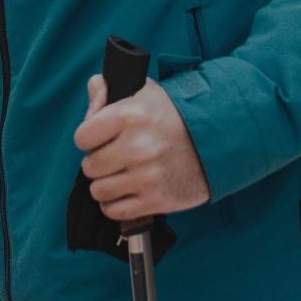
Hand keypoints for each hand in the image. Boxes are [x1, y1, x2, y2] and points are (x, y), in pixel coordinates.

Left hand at [73, 74, 210, 220]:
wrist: (219, 141)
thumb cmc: (177, 115)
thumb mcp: (145, 91)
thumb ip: (110, 89)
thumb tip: (95, 90)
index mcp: (130, 116)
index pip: (82, 137)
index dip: (89, 138)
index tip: (100, 138)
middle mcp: (137, 147)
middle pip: (89, 167)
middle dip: (99, 162)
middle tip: (114, 157)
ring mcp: (147, 176)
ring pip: (99, 191)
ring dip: (107, 185)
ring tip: (121, 174)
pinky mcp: (157, 200)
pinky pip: (115, 211)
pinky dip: (117, 204)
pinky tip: (127, 191)